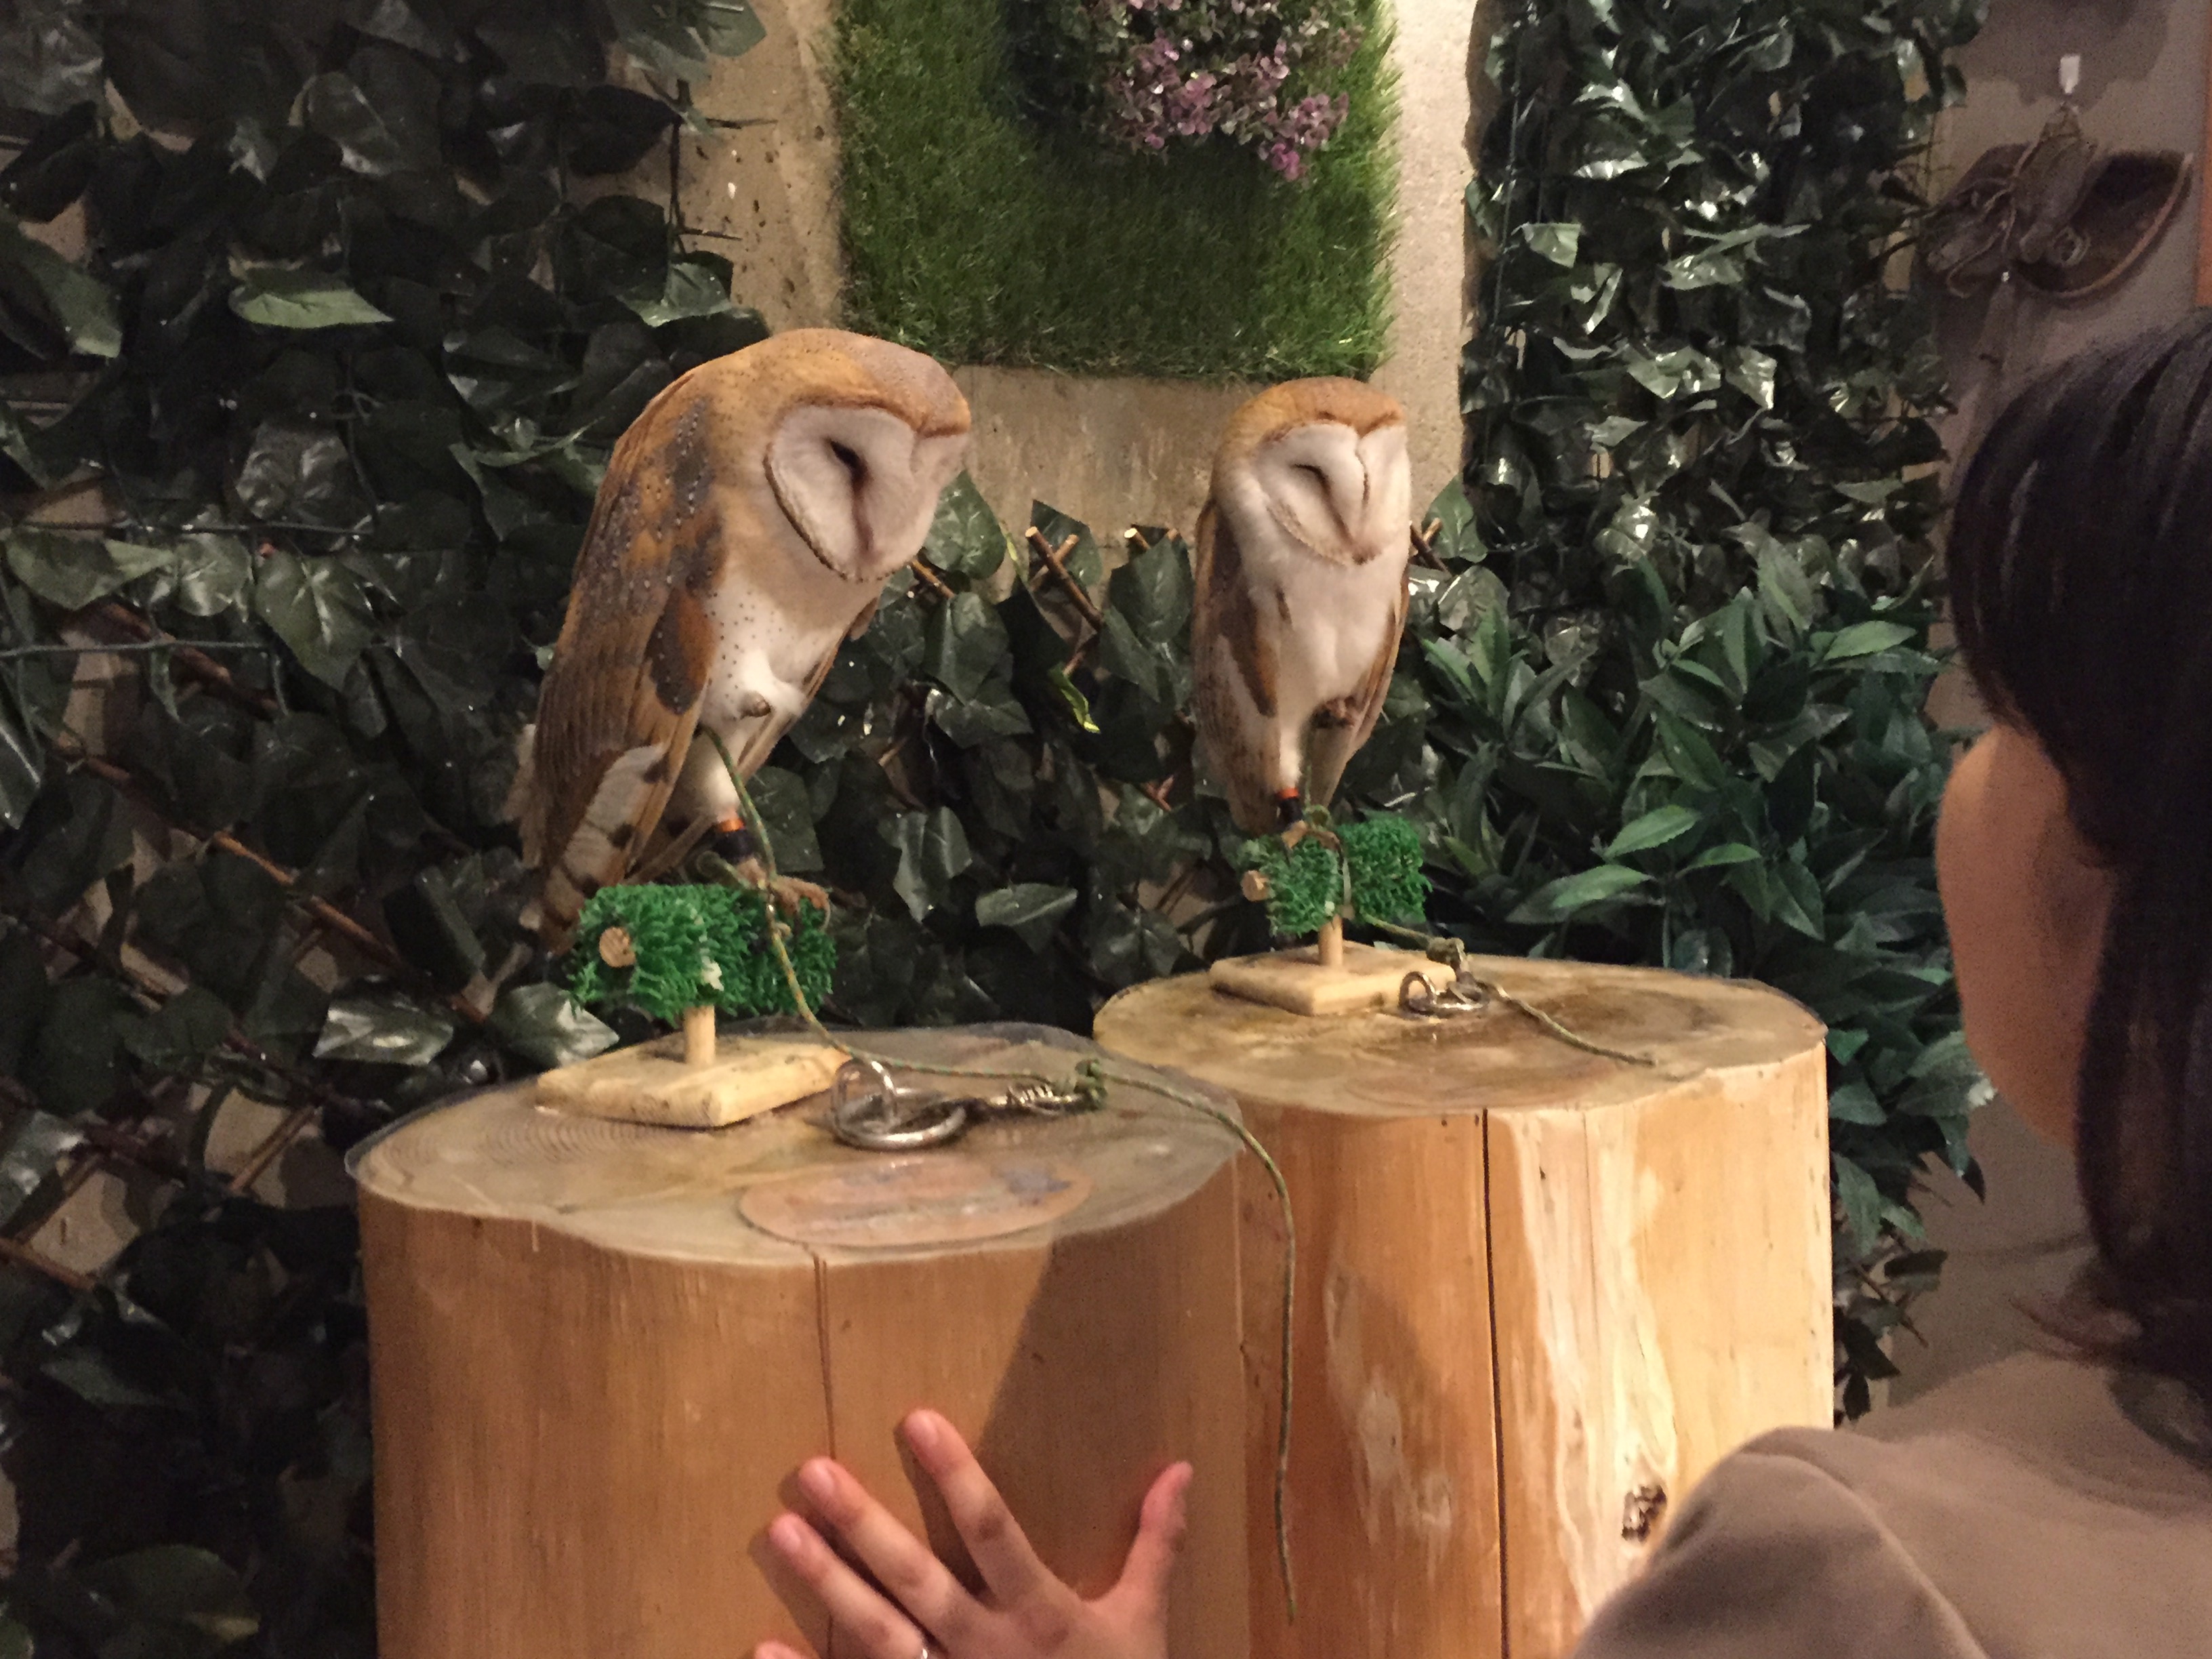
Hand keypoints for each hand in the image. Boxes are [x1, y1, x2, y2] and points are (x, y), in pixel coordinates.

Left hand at [755, 1408, 1190, 1658]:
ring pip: (879, 1637)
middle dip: (864, 1526)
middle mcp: (989, 1651)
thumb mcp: (1143, 1623)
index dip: (956, 1477)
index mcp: (1043, 1616)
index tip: (915, 1419)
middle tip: (811, 1473)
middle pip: (919, 1582)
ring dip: (826, 1585)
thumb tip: (1179, 1469)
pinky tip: (763, 1646)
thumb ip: (1156, 1545)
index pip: (995, 1533)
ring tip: (781, 1532)